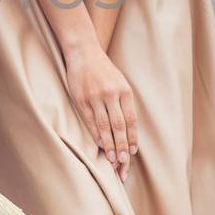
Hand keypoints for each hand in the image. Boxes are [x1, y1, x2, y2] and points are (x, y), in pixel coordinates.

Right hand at [60, 37, 138, 182]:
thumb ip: (123, 102)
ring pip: (104, 126)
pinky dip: (95, 134)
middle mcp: (111, 94)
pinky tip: (99, 144)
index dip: (132, 137)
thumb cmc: (103, 70)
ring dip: (109, 144)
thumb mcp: (119, 82)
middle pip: (119, 125)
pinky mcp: (81, 99)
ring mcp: (95, 97)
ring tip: (112, 159)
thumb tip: (127, 128)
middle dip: (122, 145)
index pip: (131, 119)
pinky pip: (90, 120)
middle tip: (123, 162)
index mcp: (124, 90)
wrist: (84, 52)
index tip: (133, 152)